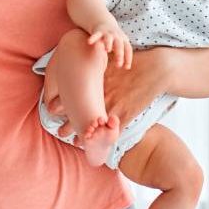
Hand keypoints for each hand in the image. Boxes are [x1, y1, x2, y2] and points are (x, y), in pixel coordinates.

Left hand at [48, 47, 168, 137]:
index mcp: (96, 81)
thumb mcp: (111, 60)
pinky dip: (104, 140)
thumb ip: (97, 65)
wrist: (156, 68)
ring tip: (75, 142)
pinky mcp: (126, 114)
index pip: (73, 96)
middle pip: (80, 113)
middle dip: (69, 125)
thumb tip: (85, 66)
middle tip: (60, 132)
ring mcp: (114, 105)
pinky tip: (97, 147)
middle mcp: (102, 95)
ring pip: (94, 125)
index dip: (61, 104)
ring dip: (83, 136)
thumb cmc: (134, 62)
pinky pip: (112, 131)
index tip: (52, 110)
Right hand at [87, 21, 132, 69]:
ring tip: (108, 50)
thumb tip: (126, 69)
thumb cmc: (114, 38)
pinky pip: (96, 35)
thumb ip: (122, 55)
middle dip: (119, 54)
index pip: (128, 49)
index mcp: (123, 40)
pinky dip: (93, 38)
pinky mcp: (98, 31)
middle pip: (119, 45)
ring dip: (109, 43)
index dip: (128, 58)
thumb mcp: (120, 44)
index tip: (126, 67)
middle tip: (118, 65)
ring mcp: (107, 33)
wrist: (105, 22)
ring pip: (109, 38)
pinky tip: (89, 42)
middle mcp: (116, 36)